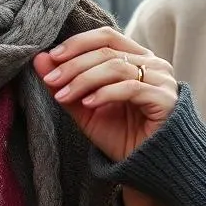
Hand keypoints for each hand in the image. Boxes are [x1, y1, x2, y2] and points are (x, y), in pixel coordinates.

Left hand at [33, 26, 176, 163]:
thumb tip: (39, 58)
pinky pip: (131, 88)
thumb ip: (65, 83)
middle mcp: (152, 63)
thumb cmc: (119, 135)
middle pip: (106, 51)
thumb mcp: (84, 107)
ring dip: (84, 79)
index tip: (51, 57)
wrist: (145, 169)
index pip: (105, 36)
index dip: (77, 43)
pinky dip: (105, 93)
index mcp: (135, 58)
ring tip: (63, 95)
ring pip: (116, 67)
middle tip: (52, 79)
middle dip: (74, 65)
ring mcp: (161, 80)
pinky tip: (88, 104)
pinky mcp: (166, 99)